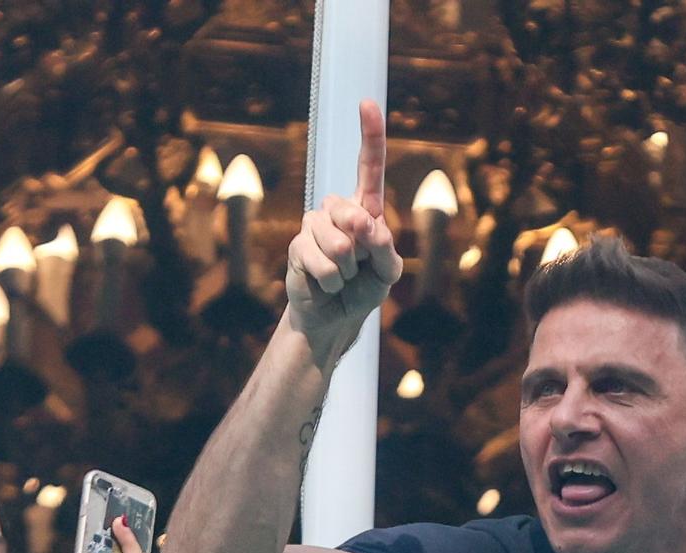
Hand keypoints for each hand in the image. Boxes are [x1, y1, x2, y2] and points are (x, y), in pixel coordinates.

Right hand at [283, 100, 402, 358]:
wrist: (334, 317)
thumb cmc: (365, 288)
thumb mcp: (388, 273)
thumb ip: (386, 249)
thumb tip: (368, 225)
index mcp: (364, 208)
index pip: (368, 168)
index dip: (370, 136)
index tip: (367, 103)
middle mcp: (336, 210)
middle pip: (352, 213)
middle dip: (362, 246)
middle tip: (359, 264)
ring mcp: (313, 226)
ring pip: (337, 243)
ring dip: (347, 269)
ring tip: (343, 277)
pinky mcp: (297, 247)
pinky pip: (322, 263)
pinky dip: (332, 282)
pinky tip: (327, 285)